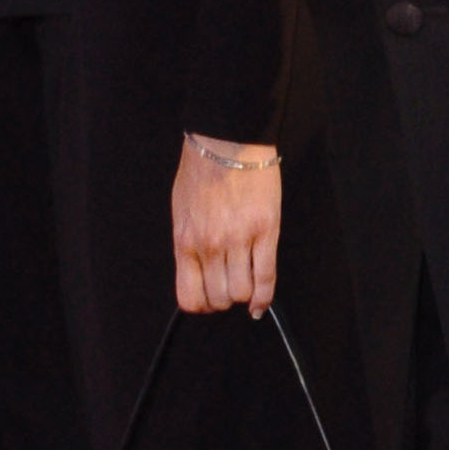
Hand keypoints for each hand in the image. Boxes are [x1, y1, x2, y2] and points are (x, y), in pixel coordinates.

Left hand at [172, 135, 280, 317]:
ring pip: (242, 292)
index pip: (189, 296)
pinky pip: (266, 276)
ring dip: (245, 296)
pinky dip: (265, 296)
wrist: (225, 143)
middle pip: (218, 298)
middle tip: (230, 289)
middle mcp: (210, 246)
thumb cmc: (202, 171)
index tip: (208, 301)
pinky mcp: (265, 231)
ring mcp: (238, 240)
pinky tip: (262, 302)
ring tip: (247, 286)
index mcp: (185, 241)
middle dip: (225, 300)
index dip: (201, 305)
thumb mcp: (181, 212)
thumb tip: (197, 270)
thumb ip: (188, 244)